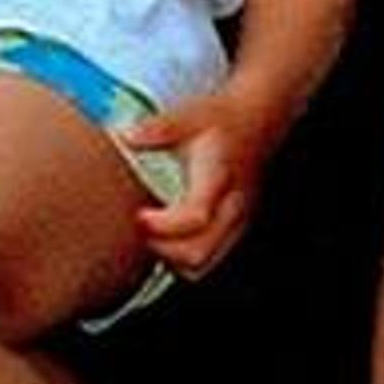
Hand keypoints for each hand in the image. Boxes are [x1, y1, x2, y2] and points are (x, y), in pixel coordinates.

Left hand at [126, 85, 276, 278]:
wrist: (258, 123)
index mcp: (217, 178)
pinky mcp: (235, 232)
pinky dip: (183, 260)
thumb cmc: (221, 123)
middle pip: (198, 253)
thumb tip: (125, 135)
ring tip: (153, 234)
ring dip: (171, 259)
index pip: (195, 216)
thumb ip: (157, 128)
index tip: (140, 214)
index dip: (162, 224)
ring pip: (202, 266)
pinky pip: (208, 264)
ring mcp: (236, 223)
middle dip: (161, 248)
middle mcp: (231, 207)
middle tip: (142, 226)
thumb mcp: (188, 116)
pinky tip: (169, 238)